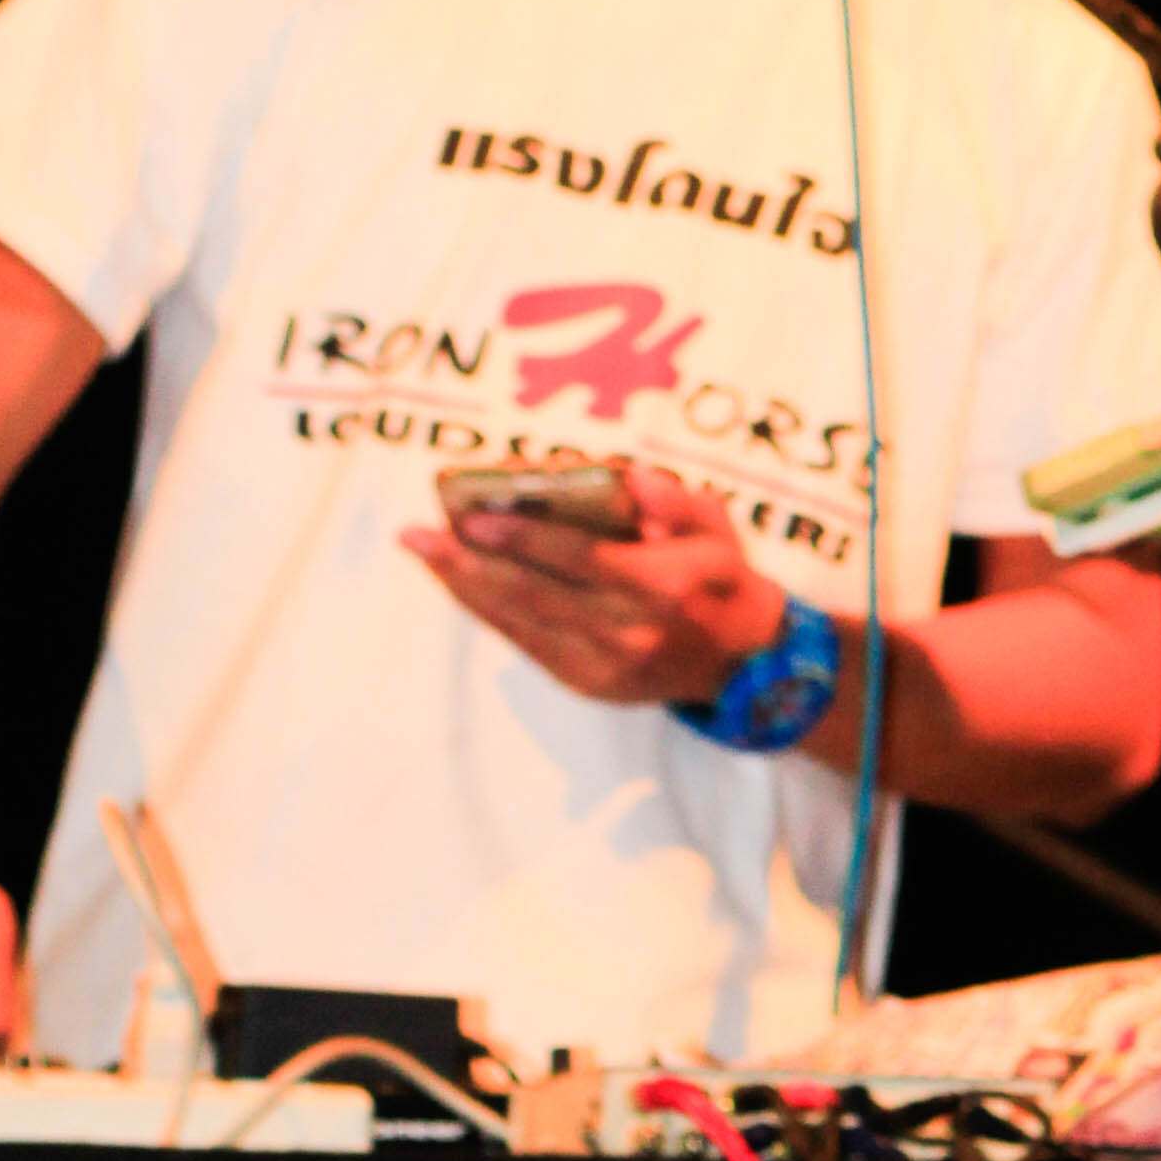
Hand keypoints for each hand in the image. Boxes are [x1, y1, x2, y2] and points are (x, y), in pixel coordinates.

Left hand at [401, 468, 794, 710]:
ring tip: (424, 552)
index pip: (581, 557)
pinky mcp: (586, 684)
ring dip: (467, 586)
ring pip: (520, 622)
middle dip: (470, 562)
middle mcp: (626, 631)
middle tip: (418, 533)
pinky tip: (461, 582)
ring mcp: (602, 665)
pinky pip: (526, 644)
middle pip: (534, 594)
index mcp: (661, 584)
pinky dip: (490, 611)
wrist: (742, 664)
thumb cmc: (722, 576)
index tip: (475, 514)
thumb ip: (672, 497)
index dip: (524, 537)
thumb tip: (623, 476)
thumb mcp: (716, 524)